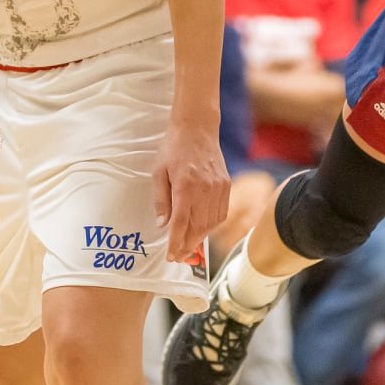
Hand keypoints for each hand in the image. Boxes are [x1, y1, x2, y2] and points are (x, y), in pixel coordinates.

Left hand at [153, 120, 229, 262]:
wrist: (197, 128)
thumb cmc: (173, 148)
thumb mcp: (158, 172)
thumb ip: (161, 200)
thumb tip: (163, 225)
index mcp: (185, 186)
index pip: (180, 223)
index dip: (175, 243)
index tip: (170, 256)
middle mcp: (204, 189)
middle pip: (198, 227)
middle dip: (187, 245)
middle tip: (178, 257)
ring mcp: (218, 188)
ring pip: (212, 223)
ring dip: (200, 238)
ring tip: (189, 246)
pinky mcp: (226, 185)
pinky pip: (222, 213)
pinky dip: (212, 226)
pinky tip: (203, 229)